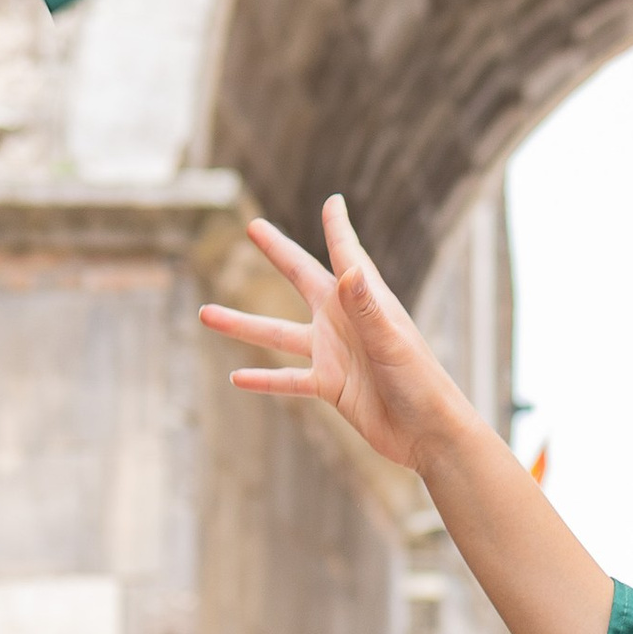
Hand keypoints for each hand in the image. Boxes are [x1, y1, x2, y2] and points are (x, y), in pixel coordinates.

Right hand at [203, 199, 464, 473]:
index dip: (337, 226)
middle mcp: (344, 320)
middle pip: (301, 278)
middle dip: (278, 252)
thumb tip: (350, 269)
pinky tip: (236, 376)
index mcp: (365, 300)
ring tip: (204, 313)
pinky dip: (264, 378)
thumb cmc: (421, 382)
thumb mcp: (392, 342)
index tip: (332, 201)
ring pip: (278, 333)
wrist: (428, 432)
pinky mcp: (330, 385)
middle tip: (253, 226)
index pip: (346, 253)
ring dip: (242, 324)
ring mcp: (334, 352)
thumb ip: (368, 308)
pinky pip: (288, 379)